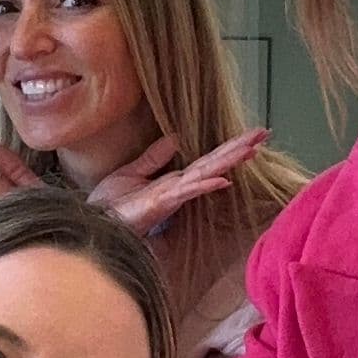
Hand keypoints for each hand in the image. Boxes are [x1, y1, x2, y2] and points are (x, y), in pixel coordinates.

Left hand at [88, 127, 268, 236]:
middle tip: (264, 133)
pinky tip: (224, 179)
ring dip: (229, 161)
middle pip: (214, 164)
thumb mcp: (132, 172)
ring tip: (252, 149)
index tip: (251, 135)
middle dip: (239, 149)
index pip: (206, 160)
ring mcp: (172, 197)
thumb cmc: (109, 204)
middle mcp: (178, 188)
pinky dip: (205, 185)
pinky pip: (187, 192)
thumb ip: (154, 158)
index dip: (228, 147)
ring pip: (206, 174)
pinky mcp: (161, 204)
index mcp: (173, 180)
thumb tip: (176, 139)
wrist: (93, 223)